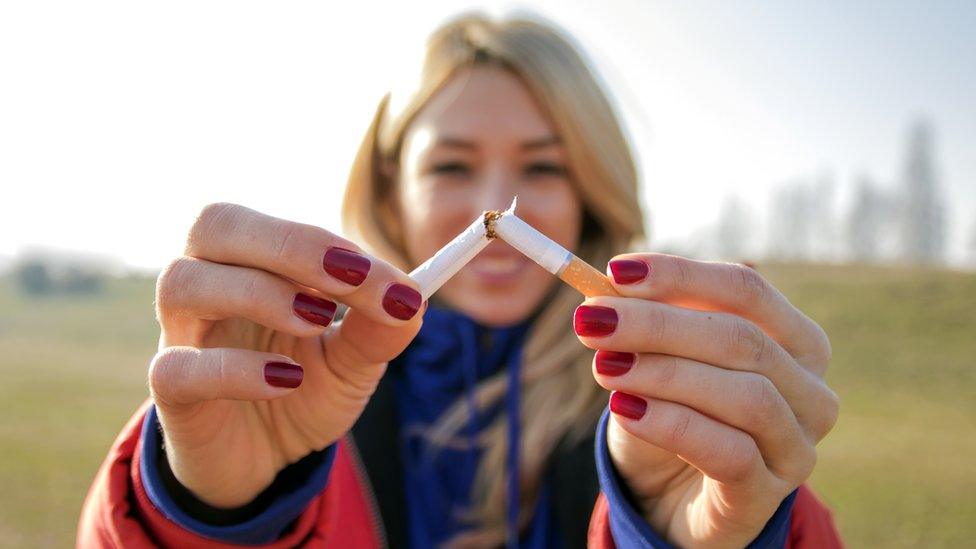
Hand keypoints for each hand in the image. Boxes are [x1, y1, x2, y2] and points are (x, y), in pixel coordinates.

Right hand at [149, 203, 423, 507]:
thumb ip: (378, 330)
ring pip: (183, 283)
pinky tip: (285, 381)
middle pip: (214, 225)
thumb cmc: (300, 389)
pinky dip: (235, 370)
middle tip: (351, 277)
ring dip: (258, 292)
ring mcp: (181, 335)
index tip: (390, 279)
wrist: (262, 460)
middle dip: (290, 244)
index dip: (330, 244)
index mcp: (250, 264)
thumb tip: (412, 300)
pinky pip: (178, 368)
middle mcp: (206, 285)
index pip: (277, 229)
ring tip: (316, 322)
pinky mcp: (171, 393)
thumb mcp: (352, 362)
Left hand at [576, 254, 837, 547]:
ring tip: (603, 367)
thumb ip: (647, 321)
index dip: (681, 276)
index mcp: (796, 342)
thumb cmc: (671, 416)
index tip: (615, 270)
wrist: (668, 501)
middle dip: (658, 325)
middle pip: (741, 339)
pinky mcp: (765, 497)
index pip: (746, 290)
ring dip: (664, 373)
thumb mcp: (659, 361)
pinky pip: (728, 452)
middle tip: (592, 321)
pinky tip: (625, 408)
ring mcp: (796, 448)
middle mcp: (811, 392)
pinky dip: (671, 424)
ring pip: (745, 395)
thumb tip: (613, 281)